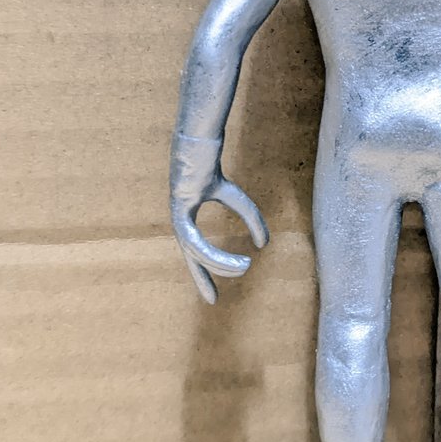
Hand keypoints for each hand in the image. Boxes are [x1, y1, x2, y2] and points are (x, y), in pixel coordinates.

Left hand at [170, 134, 268, 302]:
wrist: (199, 141)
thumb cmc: (212, 164)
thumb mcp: (234, 197)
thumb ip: (249, 218)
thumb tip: (264, 245)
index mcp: (187, 217)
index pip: (194, 251)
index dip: (202, 273)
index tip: (211, 298)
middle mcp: (179, 219)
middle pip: (190, 257)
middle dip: (201, 278)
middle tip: (213, 300)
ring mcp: (176, 214)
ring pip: (194, 251)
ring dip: (218, 263)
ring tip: (244, 267)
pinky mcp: (178, 209)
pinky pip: (192, 240)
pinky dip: (212, 251)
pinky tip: (230, 257)